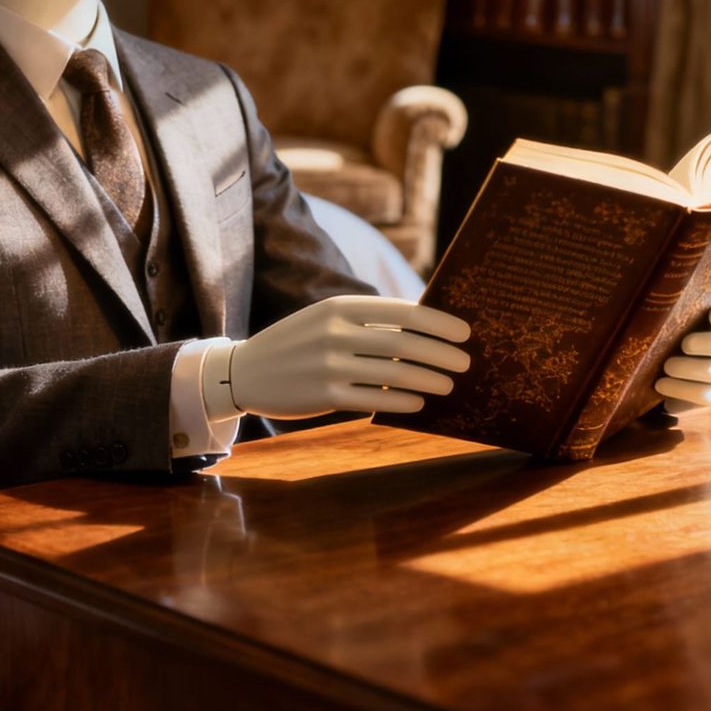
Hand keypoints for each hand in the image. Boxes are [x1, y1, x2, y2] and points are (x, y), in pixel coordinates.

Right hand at [203, 295, 470, 420]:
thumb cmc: (297, 344)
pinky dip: (402, 401)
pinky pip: (373, 399)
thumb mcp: (326, 319)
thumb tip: (422, 324)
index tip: (464, 332)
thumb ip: (366, 321)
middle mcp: (334, 332)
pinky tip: (420, 403)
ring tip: (450, 384)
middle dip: (441, 353)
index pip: (401, 311)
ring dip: (428, 379)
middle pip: (403, 343)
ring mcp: (328, 364)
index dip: (437, 322)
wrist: (245, 372)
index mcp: (339, 307)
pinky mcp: (323, 395)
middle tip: (466, 361)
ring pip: (393, 373)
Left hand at [654, 300, 710, 412]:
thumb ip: (658, 304)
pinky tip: (661, 385)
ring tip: (667, 366)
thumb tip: (638, 278)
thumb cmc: (650, 332)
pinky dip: (684, 390)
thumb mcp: (653, 316)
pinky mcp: (709, 394)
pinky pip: (709, 396)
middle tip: (685, 344)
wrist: (643, 371)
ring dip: (694, 368)